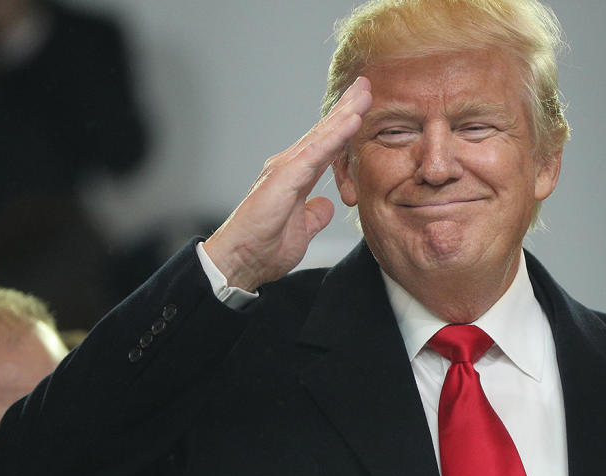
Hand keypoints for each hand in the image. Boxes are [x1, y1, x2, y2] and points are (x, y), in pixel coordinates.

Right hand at [203, 77, 371, 290]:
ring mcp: (285, 169)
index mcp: (295, 177)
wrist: (240, 262)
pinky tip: (352, 120)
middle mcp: (289, 167)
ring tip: (364, 93)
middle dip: (346, 108)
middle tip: (366, 85)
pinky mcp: (283, 178)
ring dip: (345, 114)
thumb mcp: (302, 230)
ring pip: (321, 136)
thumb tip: (325, 205)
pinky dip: (335, 135)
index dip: (344, 126)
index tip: (362, 107)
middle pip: (324, 132)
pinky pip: (316, 153)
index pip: (326, 146)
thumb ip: (314, 215)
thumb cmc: (264, 248)